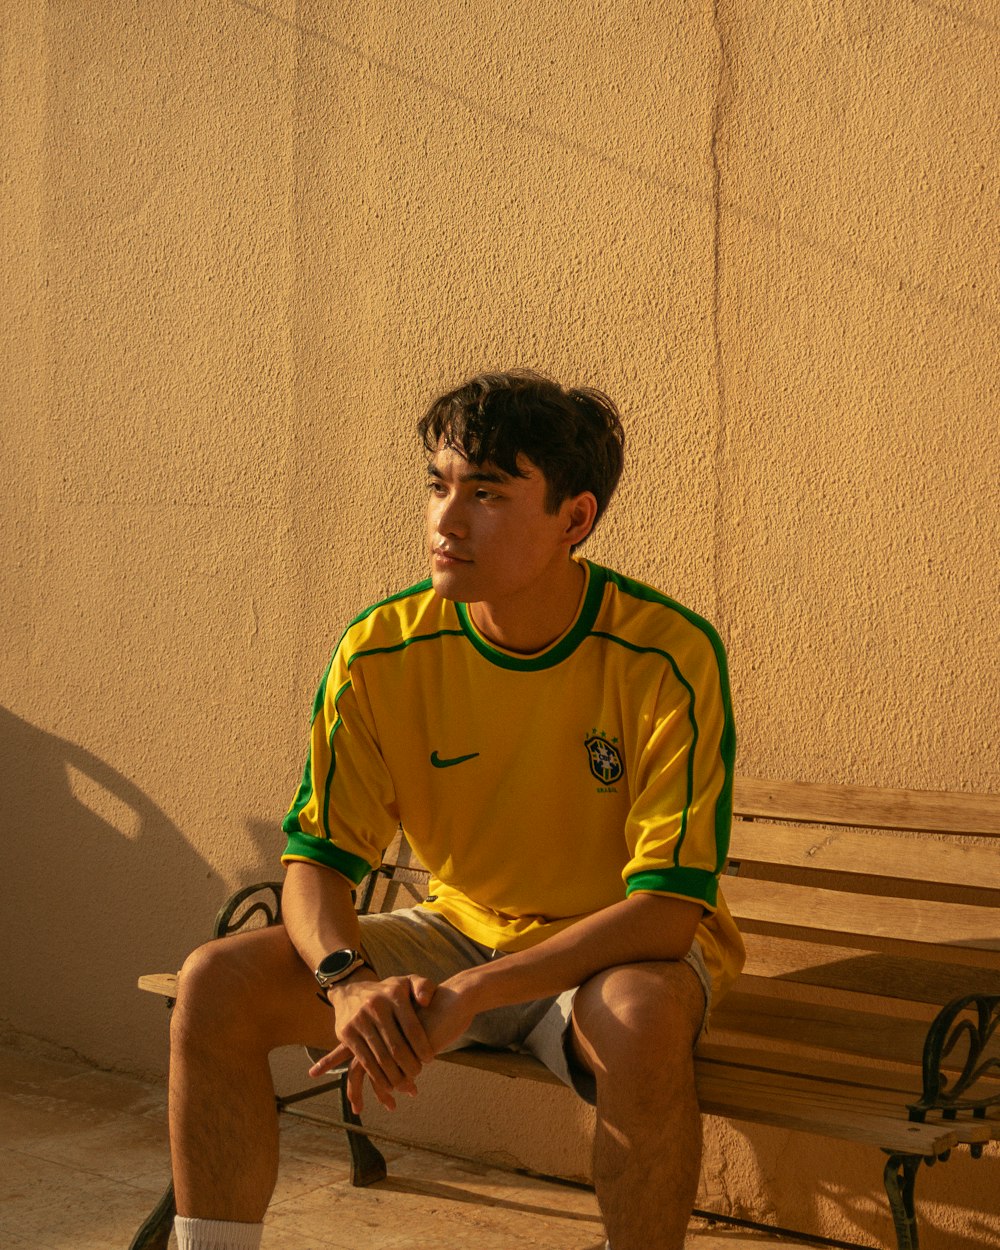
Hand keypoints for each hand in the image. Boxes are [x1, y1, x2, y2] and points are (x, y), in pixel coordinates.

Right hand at [309, 974, 436, 1111]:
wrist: (351, 990)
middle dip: (409, 1066)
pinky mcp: (346, 1033)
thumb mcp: (407, 981)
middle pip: (396, 1047)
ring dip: (394, 1076)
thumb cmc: (388, 992)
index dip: (422, 1047)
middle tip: (417, 1073)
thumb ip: (424, 987)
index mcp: (394, 995)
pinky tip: (388, 1085)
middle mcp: (375, 1006)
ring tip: (405, 1084)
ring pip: (380, 1057)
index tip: (429, 1059)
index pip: (412, 1028)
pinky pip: (364, 1061)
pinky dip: (377, 1077)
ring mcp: (359, 1020)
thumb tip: (425, 1003)